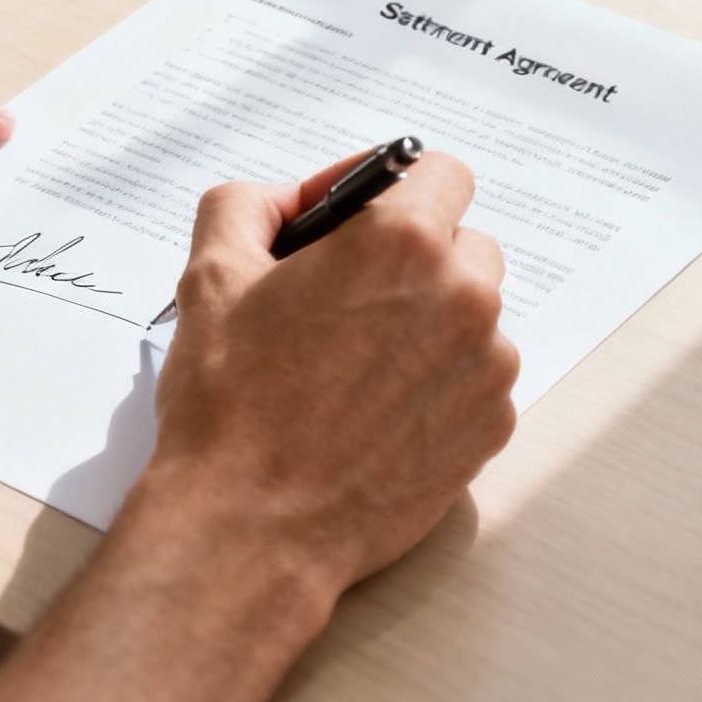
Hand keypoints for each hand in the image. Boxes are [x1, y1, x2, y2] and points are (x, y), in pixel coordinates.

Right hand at [0, 153, 516, 701]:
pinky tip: (376, 409)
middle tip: (348, 297)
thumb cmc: (230, 405)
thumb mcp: (211, 274)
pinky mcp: (490, 428)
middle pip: (464, 244)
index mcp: (402, 242)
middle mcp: (463, 297)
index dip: (396, 188)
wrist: (251, 528)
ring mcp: (486, 368)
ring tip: (357, 363)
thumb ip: (251, 205)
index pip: (443, 173)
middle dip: (413, 258)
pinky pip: (477, 379)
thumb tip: (291, 200)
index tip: (360, 219)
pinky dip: (438, 383)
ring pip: (473, 315)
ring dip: (429, 322)